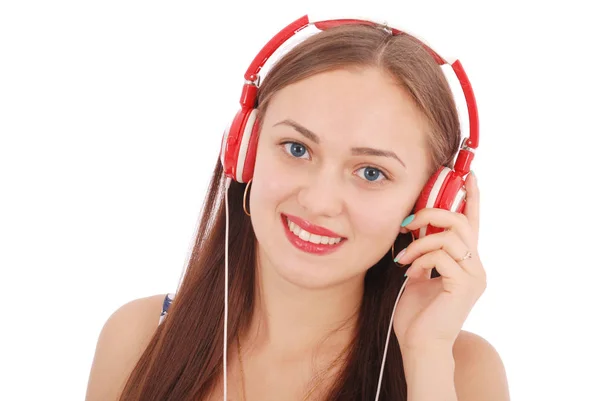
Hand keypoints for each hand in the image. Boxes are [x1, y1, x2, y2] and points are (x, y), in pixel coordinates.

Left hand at [392, 172, 485, 349]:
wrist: (419, 344)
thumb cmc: (416, 313)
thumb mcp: (417, 273)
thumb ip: (421, 251)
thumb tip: (412, 228)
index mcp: (465, 261)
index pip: (472, 222)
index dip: (471, 197)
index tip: (468, 175)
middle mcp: (476, 266)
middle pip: (462, 222)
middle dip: (433, 214)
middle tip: (409, 223)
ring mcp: (473, 275)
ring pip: (450, 236)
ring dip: (420, 243)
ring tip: (403, 258)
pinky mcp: (465, 285)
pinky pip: (441, 255)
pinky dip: (420, 259)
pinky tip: (410, 273)